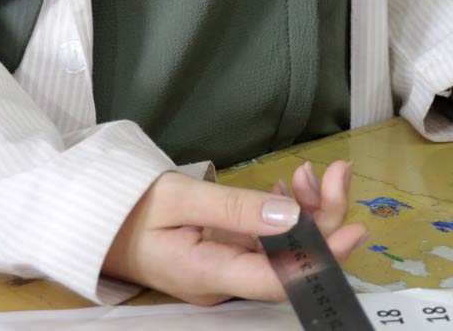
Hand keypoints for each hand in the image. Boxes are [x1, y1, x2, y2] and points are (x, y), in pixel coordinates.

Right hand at [103, 165, 367, 304]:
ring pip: (283, 247)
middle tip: (339, 171)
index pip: (278, 278)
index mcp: (209, 274)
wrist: (96, 222)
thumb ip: (235, 208)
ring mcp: (227, 270)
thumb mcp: (179, 197)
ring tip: (314, 171)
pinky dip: (284, 211)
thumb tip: (288, 215)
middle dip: (323, 218)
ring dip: (307, 210)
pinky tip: (291, 186)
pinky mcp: (227, 256)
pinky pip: (267, 240)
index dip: (322, 258)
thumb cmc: (129, 208)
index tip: (356, 231)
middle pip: (290, 261)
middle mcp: (224, 280)